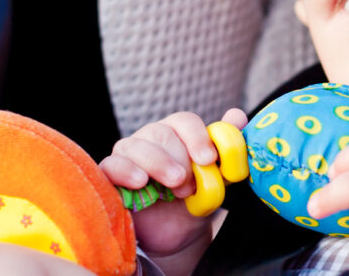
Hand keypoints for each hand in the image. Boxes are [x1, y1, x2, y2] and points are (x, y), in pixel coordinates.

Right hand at [99, 109, 247, 256]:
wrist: (178, 231)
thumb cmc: (197, 197)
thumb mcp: (218, 175)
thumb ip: (228, 147)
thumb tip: (238, 116)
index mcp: (178, 132)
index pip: (184, 121)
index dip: (197, 137)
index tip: (208, 159)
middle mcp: (151, 138)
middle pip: (160, 132)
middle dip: (179, 158)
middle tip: (189, 183)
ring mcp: (128, 154)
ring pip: (135, 146)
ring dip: (157, 164)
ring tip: (173, 184)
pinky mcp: (109, 176)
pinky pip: (110, 166)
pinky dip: (125, 171)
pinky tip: (140, 182)